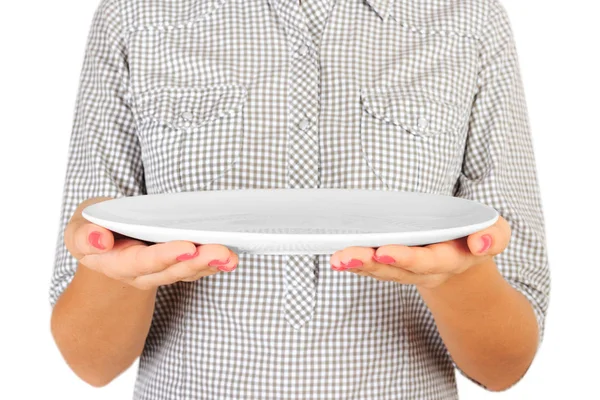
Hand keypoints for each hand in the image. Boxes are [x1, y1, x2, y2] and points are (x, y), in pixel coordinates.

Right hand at [64, 197, 238, 289]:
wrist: (104, 241)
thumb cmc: (94, 228)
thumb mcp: (78, 229)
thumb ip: (83, 236)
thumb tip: (99, 240)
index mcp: (115, 263)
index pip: (142, 262)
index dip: (165, 256)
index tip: (187, 247)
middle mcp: (140, 273)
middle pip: (172, 270)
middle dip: (198, 261)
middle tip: (222, 251)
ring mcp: (160, 272)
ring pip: (188, 272)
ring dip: (212, 264)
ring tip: (232, 256)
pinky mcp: (175, 267)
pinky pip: (196, 269)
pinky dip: (214, 264)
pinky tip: (231, 258)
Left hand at [329, 216, 510, 288]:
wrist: (464, 255)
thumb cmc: (474, 235)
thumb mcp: (494, 233)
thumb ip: (493, 236)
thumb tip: (480, 243)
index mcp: (450, 260)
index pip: (428, 261)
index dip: (406, 258)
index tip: (383, 251)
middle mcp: (426, 269)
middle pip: (397, 270)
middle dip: (371, 264)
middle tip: (347, 256)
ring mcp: (407, 270)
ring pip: (380, 271)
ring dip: (357, 265)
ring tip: (336, 259)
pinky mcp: (394, 267)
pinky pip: (372, 269)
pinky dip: (355, 265)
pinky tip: (338, 259)